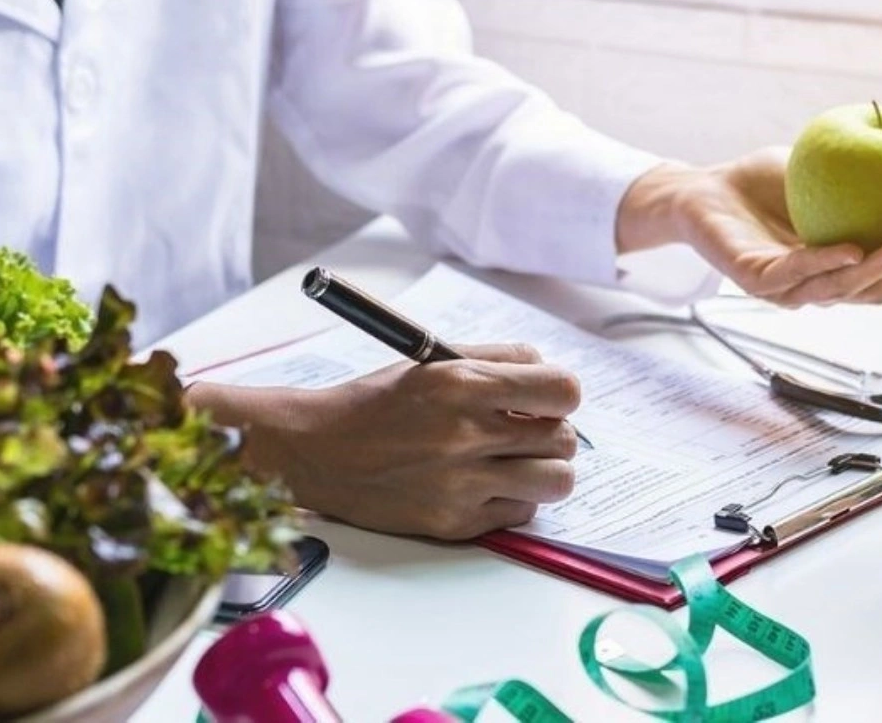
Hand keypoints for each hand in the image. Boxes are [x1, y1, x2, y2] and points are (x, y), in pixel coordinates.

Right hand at [188, 344, 579, 539]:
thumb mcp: (431, 361)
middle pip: (565, 439)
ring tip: (515, 462)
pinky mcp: (454, 522)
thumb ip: (496, 360)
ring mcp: (461, 484)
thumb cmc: (376, 403)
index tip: (546, 399)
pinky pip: (521, 514)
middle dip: (553, 433)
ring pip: (556, 482)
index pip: (562, 390)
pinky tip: (484, 485)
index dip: (561, 395)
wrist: (316, 452)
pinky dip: (512, 500)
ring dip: (543, 470)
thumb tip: (548, 375)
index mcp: (461, 383)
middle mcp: (465, 433)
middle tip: (526, 432)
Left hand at [616, 148, 881, 306]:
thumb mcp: (828, 166)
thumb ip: (870, 166)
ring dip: (879, 273)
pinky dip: (824, 264)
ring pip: (841, 292)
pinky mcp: (754, 280)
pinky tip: (852, 250)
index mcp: (844, 266)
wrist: (703, 189)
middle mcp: (820, 285)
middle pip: (878, 293)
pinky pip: (793, 275)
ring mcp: (787, 288)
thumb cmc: (766, 180)